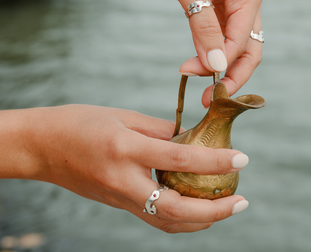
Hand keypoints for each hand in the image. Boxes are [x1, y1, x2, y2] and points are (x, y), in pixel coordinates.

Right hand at [24, 105, 248, 232]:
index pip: (179, 159)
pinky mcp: (117, 204)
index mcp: (125, 149)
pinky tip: (195, 208)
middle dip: (215, 210)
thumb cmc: (79, 123)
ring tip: (225, 207)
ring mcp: (119, 198)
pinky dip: (180, 218)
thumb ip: (159, 129)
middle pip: (177, 209)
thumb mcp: (122, 115)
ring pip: (167, 222)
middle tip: (241, 201)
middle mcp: (123, 181)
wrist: (42, 147)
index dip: (214, 161)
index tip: (242, 159)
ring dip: (201, 220)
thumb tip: (189, 137)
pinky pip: (154, 218)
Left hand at [150, 0, 264, 106]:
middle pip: (248, 51)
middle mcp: (247, 3)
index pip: (242, 41)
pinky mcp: (219, 10)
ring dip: (220, 68)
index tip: (193, 75)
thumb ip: (204, 28)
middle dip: (231, 76)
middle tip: (209, 99)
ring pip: (235, 48)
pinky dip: (211, 54)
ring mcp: (234, 7)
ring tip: (200, 87)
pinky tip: (197, 64)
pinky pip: (221, 39)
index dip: (221, 64)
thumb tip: (217, 65)